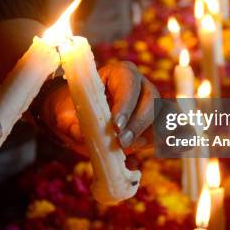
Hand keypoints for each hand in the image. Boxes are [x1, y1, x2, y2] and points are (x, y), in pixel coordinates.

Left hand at [39, 61, 159, 155]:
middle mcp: (140, 86)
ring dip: (148, 135)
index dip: (126, 104)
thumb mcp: (66, 116)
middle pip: (151, 100)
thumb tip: (83, 135)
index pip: (129, 83)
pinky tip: (147, 155)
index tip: (116, 125)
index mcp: (119, 74)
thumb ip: (72, 125)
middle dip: (138, 123)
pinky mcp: (154, 124)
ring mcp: (151, 104)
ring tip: (127, 149)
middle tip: (122, 142)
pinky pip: (163, 133)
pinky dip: (158, 143)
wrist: (80, 119)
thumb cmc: (74, 111)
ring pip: (161, 117)